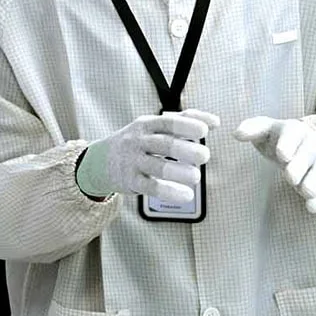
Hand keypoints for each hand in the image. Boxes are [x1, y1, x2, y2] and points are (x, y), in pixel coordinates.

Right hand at [75, 110, 218, 204]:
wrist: (101, 160)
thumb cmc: (137, 141)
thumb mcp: (153, 126)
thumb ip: (184, 121)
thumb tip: (215, 121)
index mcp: (147, 125)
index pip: (167, 123)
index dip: (186, 126)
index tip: (204, 131)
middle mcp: (138, 142)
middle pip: (162, 144)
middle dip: (184, 149)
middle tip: (205, 156)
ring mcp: (133, 162)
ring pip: (156, 166)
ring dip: (177, 172)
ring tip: (196, 177)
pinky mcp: (131, 181)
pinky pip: (150, 187)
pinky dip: (168, 191)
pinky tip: (186, 195)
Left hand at [235, 117, 315, 213]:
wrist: (305, 146)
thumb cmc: (279, 140)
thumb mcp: (265, 131)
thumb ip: (252, 130)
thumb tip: (237, 133)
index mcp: (294, 130)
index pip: (293, 133)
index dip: (288, 143)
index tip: (281, 155)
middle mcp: (312, 143)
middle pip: (309, 153)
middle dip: (300, 165)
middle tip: (290, 177)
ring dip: (314, 181)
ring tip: (304, 191)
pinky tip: (311, 207)